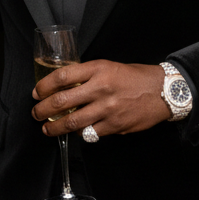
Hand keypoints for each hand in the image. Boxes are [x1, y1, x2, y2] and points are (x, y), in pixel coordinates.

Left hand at [32, 60, 170, 138]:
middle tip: (36, 113)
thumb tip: (64, 86)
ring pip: (72, 122)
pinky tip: (74, 132)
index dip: (44, 86)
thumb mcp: (108, 67)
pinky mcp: (114, 126)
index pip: (62, 77)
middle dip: (43, 110)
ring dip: (55, 128)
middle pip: (62, 101)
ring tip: (46, 129)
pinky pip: (89, 133)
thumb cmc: (134, 77)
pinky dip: (79, 133)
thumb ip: (87, 75)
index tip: (36, 93)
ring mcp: (107, 109)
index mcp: (98, 69)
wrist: (162, 91)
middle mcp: (100, 88)